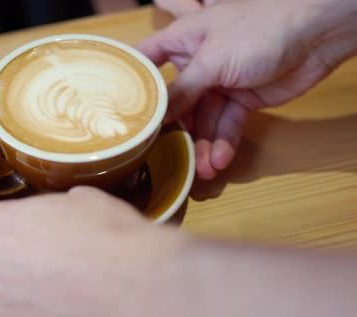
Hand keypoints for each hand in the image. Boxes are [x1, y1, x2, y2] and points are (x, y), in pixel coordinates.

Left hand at [0, 187, 181, 316]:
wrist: (136, 288)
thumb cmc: (106, 236)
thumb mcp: (79, 200)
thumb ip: (50, 210)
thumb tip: (58, 216)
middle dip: (8, 258)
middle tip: (46, 251)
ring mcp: (5, 309)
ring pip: (5, 293)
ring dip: (25, 286)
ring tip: (64, 279)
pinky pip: (26, 315)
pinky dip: (42, 310)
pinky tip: (71, 300)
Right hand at [138, 0, 356, 178]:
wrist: (316, 34)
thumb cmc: (258, 30)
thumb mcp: (211, 60)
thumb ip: (182, 89)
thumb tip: (155, 116)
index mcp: (181, 40)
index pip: (146, 61)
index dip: (131, 83)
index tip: (117, 111)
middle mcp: (196, 63)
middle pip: (175, 101)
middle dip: (173, 129)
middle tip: (165, 156)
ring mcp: (219, 83)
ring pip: (203, 120)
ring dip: (203, 145)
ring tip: (203, 170)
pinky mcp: (241, 100)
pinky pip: (226, 125)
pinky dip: (224, 143)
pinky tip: (220, 161)